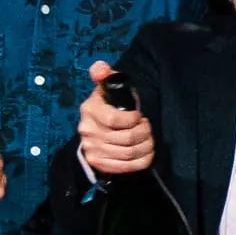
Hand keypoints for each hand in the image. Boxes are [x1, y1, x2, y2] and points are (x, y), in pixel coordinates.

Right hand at [77, 61, 153, 175]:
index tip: (140, 116)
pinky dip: (142, 160)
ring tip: (148, 138)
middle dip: (144, 132)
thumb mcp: (107, 87)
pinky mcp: (98, 163)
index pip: (115, 120)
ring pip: (129, 153)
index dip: (134, 119)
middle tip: (147, 127)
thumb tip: (99, 67)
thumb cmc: (108, 106)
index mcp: (89, 110)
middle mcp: (87, 131)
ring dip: (146, 146)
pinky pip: (126, 167)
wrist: (96, 128)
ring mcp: (92, 149)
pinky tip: (146, 152)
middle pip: (126, 139)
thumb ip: (104, 73)